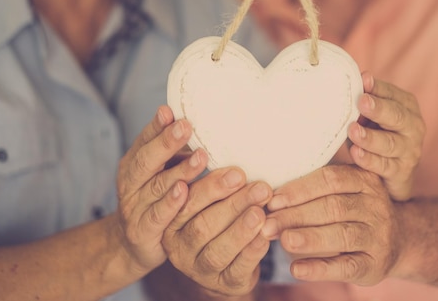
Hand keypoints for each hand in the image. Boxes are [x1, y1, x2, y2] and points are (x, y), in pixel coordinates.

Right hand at [115, 105, 206, 274]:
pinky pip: (156, 216)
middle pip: (147, 160)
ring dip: (180, 171)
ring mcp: (133, 207)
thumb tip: (205, 125)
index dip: (156, 126)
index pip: (144, 140)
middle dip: (167, 142)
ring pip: (156, 186)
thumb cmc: (156, 199)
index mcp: (134, 164)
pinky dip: (169, 204)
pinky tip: (184, 191)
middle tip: (186, 126)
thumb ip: (176, 152)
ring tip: (201, 157)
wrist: (134, 244)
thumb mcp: (162, 172)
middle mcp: (130, 183)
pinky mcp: (141, 231)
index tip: (171, 111)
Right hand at [162, 170, 272, 295]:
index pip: (187, 202)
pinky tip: (265, 234)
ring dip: (241, 228)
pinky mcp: (224, 284)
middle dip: (233, 204)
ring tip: (260, 211)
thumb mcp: (208, 201)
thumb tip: (229, 152)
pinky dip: (252, 250)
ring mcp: (200, 269)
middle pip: (203, 225)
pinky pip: (237, 268)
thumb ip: (212, 183)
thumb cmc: (218, 220)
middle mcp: (180, 247)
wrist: (226, 265)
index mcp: (171, 222)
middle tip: (259, 187)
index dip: (211, 186)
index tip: (235, 171)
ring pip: (218, 249)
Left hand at [261, 164, 400, 285]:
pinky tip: (297, 269)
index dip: (300, 189)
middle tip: (268, 223)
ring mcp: (377, 236)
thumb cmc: (356, 210)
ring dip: (309, 238)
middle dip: (296, 215)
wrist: (399, 240)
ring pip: (341, 235)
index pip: (330, 179)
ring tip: (283, 240)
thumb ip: (316, 186)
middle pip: (333, 207)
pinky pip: (346, 266)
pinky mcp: (375, 264)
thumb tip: (269, 192)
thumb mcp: (346, 190)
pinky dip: (320, 269)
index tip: (273, 200)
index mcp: (364, 180)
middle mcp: (375, 205)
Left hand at [347, 72, 425, 200]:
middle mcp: (413, 127)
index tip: (362, 80)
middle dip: (379, 109)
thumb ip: (368, 98)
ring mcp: (409, 151)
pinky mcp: (401, 172)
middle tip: (362, 102)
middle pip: (397, 116)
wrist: (392, 174)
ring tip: (353, 130)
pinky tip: (356, 153)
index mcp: (407, 107)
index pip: (393, 94)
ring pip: (390, 143)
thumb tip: (360, 78)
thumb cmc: (379, 134)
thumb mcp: (373, 115)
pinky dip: (369, 160)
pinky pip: (384, 165)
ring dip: (370, 137)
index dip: (378, 87)